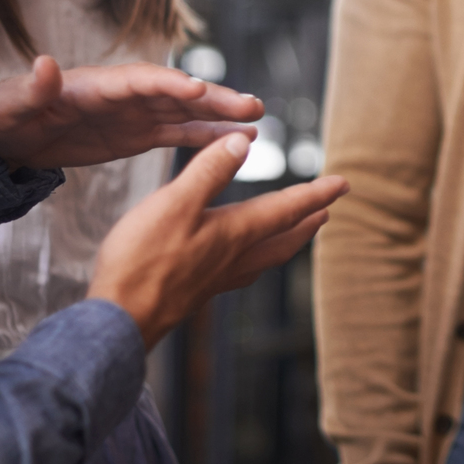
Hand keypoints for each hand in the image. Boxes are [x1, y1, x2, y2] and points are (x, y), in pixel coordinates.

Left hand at [0, 56, 262, 170]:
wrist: (7, 133)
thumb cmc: (5, 113)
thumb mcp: (12, 103)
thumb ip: (34, 87)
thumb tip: (44, 64)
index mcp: (97, 84)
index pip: (140, 80)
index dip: (168, 84)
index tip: (197, 90)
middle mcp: (125, 93)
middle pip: (176, 93)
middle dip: (213, 98)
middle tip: (251, 105)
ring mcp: (136, 112)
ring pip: (187, 112)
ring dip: (221, 114)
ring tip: (257, 118)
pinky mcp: (139, 133)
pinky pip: (180, 133)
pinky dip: (209, 136)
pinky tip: (239, 139)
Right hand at [88, 132, 345, 347]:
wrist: (119, 321)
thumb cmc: (143, 261)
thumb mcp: (175, 204)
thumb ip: (209, 172)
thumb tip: (242, 141)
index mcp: (234, 233)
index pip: (285, 209)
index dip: (315, 194)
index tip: (343, 184)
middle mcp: (232, 258)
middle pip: (283, 239)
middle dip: (307, 221)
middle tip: (327, 211)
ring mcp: (215, 279)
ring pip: (264, 257)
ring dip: (285, 241)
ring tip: (294, 234)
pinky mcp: (195, 292)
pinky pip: (240, 272)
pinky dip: (253, 259)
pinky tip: (239, 262)